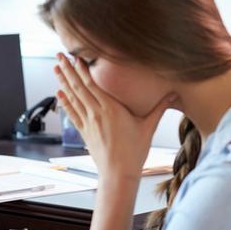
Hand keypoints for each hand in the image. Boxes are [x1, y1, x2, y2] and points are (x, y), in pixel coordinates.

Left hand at [54, 53, 175, 179]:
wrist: (118, 173)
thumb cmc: (134, 152)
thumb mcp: (148, 127)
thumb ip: (160, 108)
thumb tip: (175, 94)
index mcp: (110, 109)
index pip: (92, 84)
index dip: (82, 70)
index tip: (75, 57)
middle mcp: (96, 113)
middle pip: (78, 87)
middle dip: (68, 70)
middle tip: (59, 55)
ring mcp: (88, 122)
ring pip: (72, 98)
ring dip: (63, 82)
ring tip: (55, 68)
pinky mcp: (84, 132)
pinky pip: (72, 113)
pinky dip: (65, 102)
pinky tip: (59, 93)